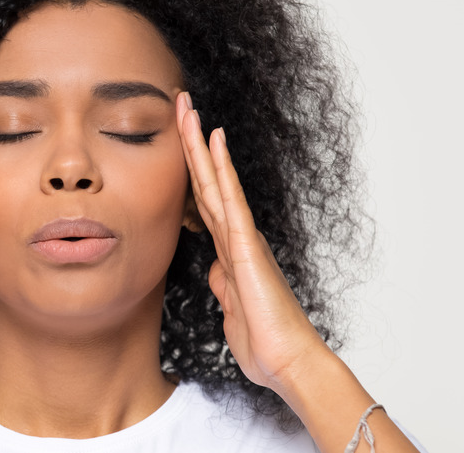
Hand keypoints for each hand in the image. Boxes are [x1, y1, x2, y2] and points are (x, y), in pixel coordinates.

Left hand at [176, 92, 330, 391]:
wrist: (287, 362)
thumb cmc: (263, 340)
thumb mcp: (231, 308)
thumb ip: (223, 285)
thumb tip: (215, 272)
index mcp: (230, 249)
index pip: (202, 199)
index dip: (188, 167)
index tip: (176, 137)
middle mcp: (237, 235)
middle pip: (206, 180)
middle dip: (190, 142)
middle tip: (179, 102)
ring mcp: (242, 237)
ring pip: (215, 180)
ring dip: (199, 144)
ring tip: (188, 108)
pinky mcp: (247, 246)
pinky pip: (231, 199)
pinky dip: (222, 168)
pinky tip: (215, 140)